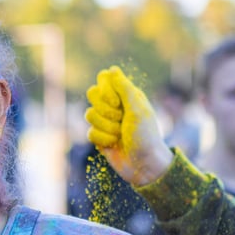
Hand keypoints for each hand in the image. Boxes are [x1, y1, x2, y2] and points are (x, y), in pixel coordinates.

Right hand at [85, 66, 172, 185]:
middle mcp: (115, 106)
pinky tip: (114, 144)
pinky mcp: (100, 136)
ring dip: (105, 127)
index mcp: (127, 95)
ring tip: (119, 135)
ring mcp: (106, 121)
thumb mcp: (137, 110)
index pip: (104, 78)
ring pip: (89, 114)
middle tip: (119, 119)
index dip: (105, 88)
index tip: (115, 101)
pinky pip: (89, 132)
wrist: (144, 165)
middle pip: (92, 94)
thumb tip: (111, 69)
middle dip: (104, 109)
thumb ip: (124, 88)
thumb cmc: (145, 136)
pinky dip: (102, 139)